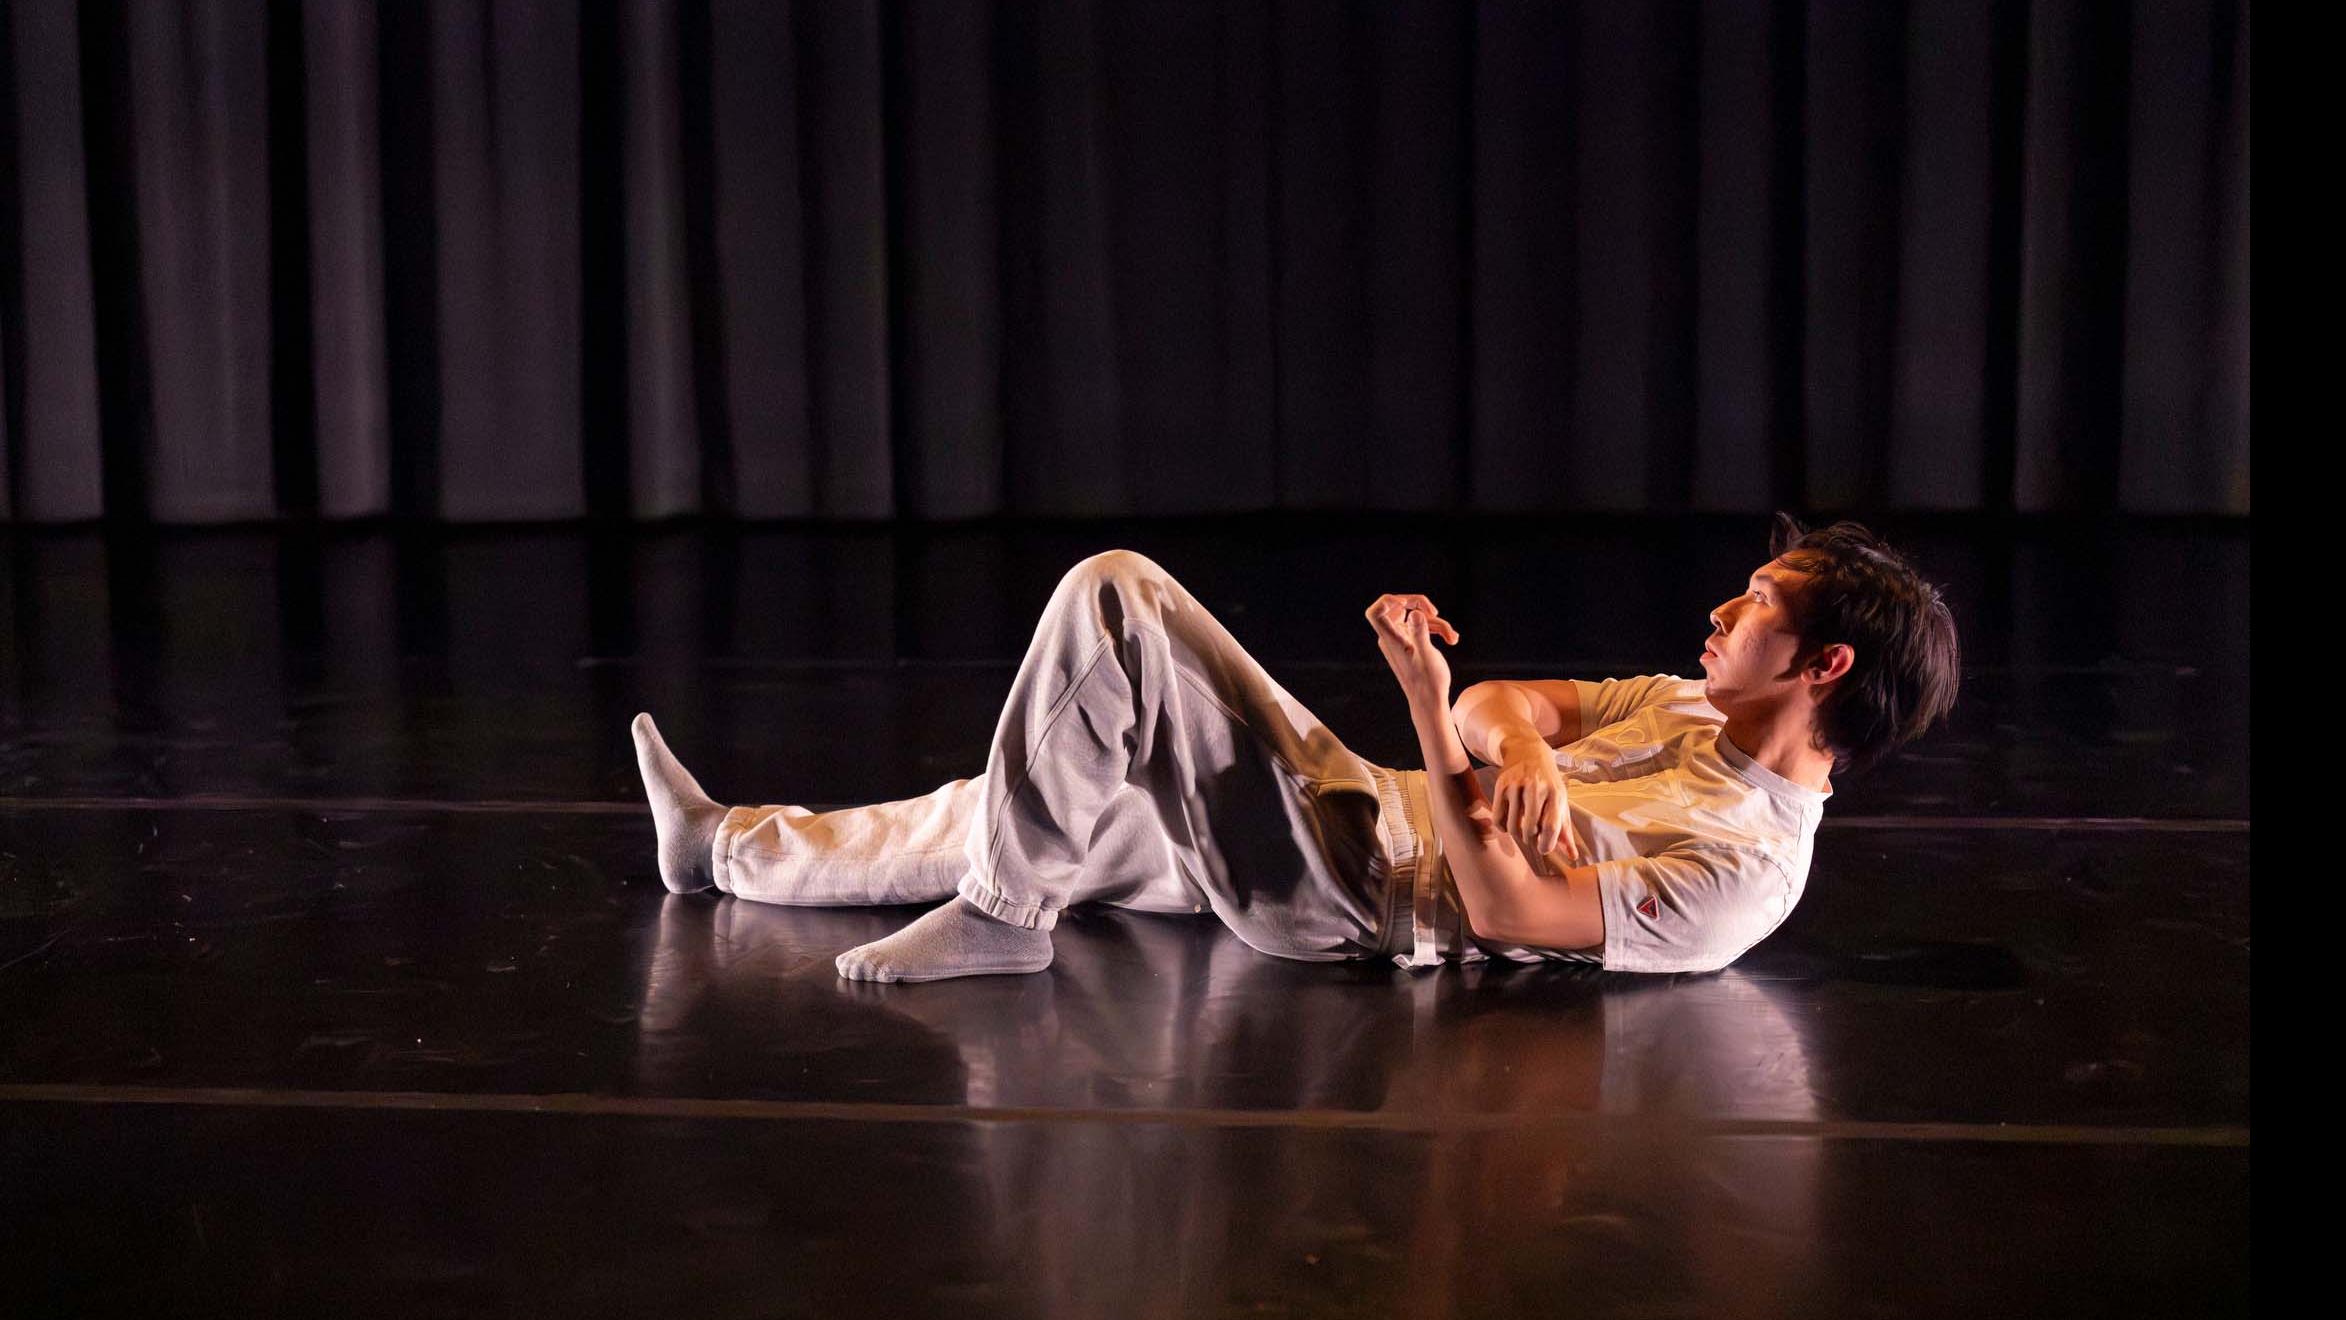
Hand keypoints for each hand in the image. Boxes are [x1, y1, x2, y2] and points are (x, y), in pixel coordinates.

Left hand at [1364, 593, 1459, 707]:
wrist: (1430, 701)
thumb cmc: (1428, 682)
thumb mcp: (1427, 656)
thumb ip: (1419, 633)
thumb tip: (1415, 614)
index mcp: (1391, 639)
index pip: (1375, 612)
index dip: (1389, 601)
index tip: (1408, 604)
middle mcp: (1392, 638)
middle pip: (1398, 608)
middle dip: (1420, 606)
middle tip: (1435, 612)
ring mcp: (1401, 640)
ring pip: (1415, 618)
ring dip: (1436, 623)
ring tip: (1452, 637)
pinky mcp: (1411, 644)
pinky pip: (1421, 627)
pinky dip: (1437, 630)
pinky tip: (1451, 639)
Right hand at [1489, 744, 1585, 866]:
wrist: (1527, 750)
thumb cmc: (1548, 782)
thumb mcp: (1560, 801)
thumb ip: (1565, 830)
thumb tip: (1573, 856)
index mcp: (1556, 793)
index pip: (1551, 827)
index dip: (1547, 845)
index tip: (1543, 849)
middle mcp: (1536, 787)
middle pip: (1531, 828)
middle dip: (1531, 840)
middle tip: (1532, 838)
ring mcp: (1517, 785)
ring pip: (1513, 825)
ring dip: (1516, 834)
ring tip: (1521, 830)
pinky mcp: (1501, 785)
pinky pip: (1498, 817)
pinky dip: (1502, 827)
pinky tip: (1508, 824)